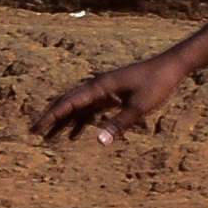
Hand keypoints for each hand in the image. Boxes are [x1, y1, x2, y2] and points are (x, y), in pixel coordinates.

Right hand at [34, 53, 191, 145]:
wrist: (171, 66)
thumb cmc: (156, 84)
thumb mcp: (138, 107)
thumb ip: (119, 124)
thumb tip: (99, 141)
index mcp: (99, 87)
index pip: (69, 103)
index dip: (51, 117)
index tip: (37, 129)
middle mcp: (97, 86)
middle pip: (67, 102)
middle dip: (51, 118)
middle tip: (36, 133)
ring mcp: (104, 89)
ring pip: (77, 106)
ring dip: (64, 121)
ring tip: (50, 137)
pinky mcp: (112, 93)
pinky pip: (90, 108)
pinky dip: (80, 120)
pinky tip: (76, 134)